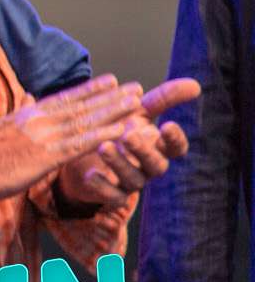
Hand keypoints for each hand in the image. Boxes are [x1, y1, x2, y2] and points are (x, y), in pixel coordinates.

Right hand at [0, 75, 148, 204]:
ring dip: (113, 112)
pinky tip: (120, 131)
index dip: (90, 89)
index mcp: (29, 114)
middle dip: (110, 97)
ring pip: (85, 122)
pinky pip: (81, 144)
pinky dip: (102, 135)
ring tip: (136, 104)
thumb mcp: (1, 126)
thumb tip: (28, 96)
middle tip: (135, 88)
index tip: (111, 81)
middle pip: (81, 106)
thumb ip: (20, 112)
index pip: (65, 98)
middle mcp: (39, 120)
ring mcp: (44, 137)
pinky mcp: (46, 157)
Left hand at [55, 78, 197, 206]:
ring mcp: (131, 182)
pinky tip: (90, 174)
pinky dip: (102, 186)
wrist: (86, 155)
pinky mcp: (111, 195)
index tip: (168, 125)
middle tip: (128, 135)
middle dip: (143, 150)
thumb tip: (196, 84)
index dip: (175, 139)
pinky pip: (112, 197)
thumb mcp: (138, 111)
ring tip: (103, 146)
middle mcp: (148, 166)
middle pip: (156, 164)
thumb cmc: (119, 129)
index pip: (176, 147)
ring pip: (134, 179)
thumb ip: (164, 99)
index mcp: (157, 146)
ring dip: (119, 163)